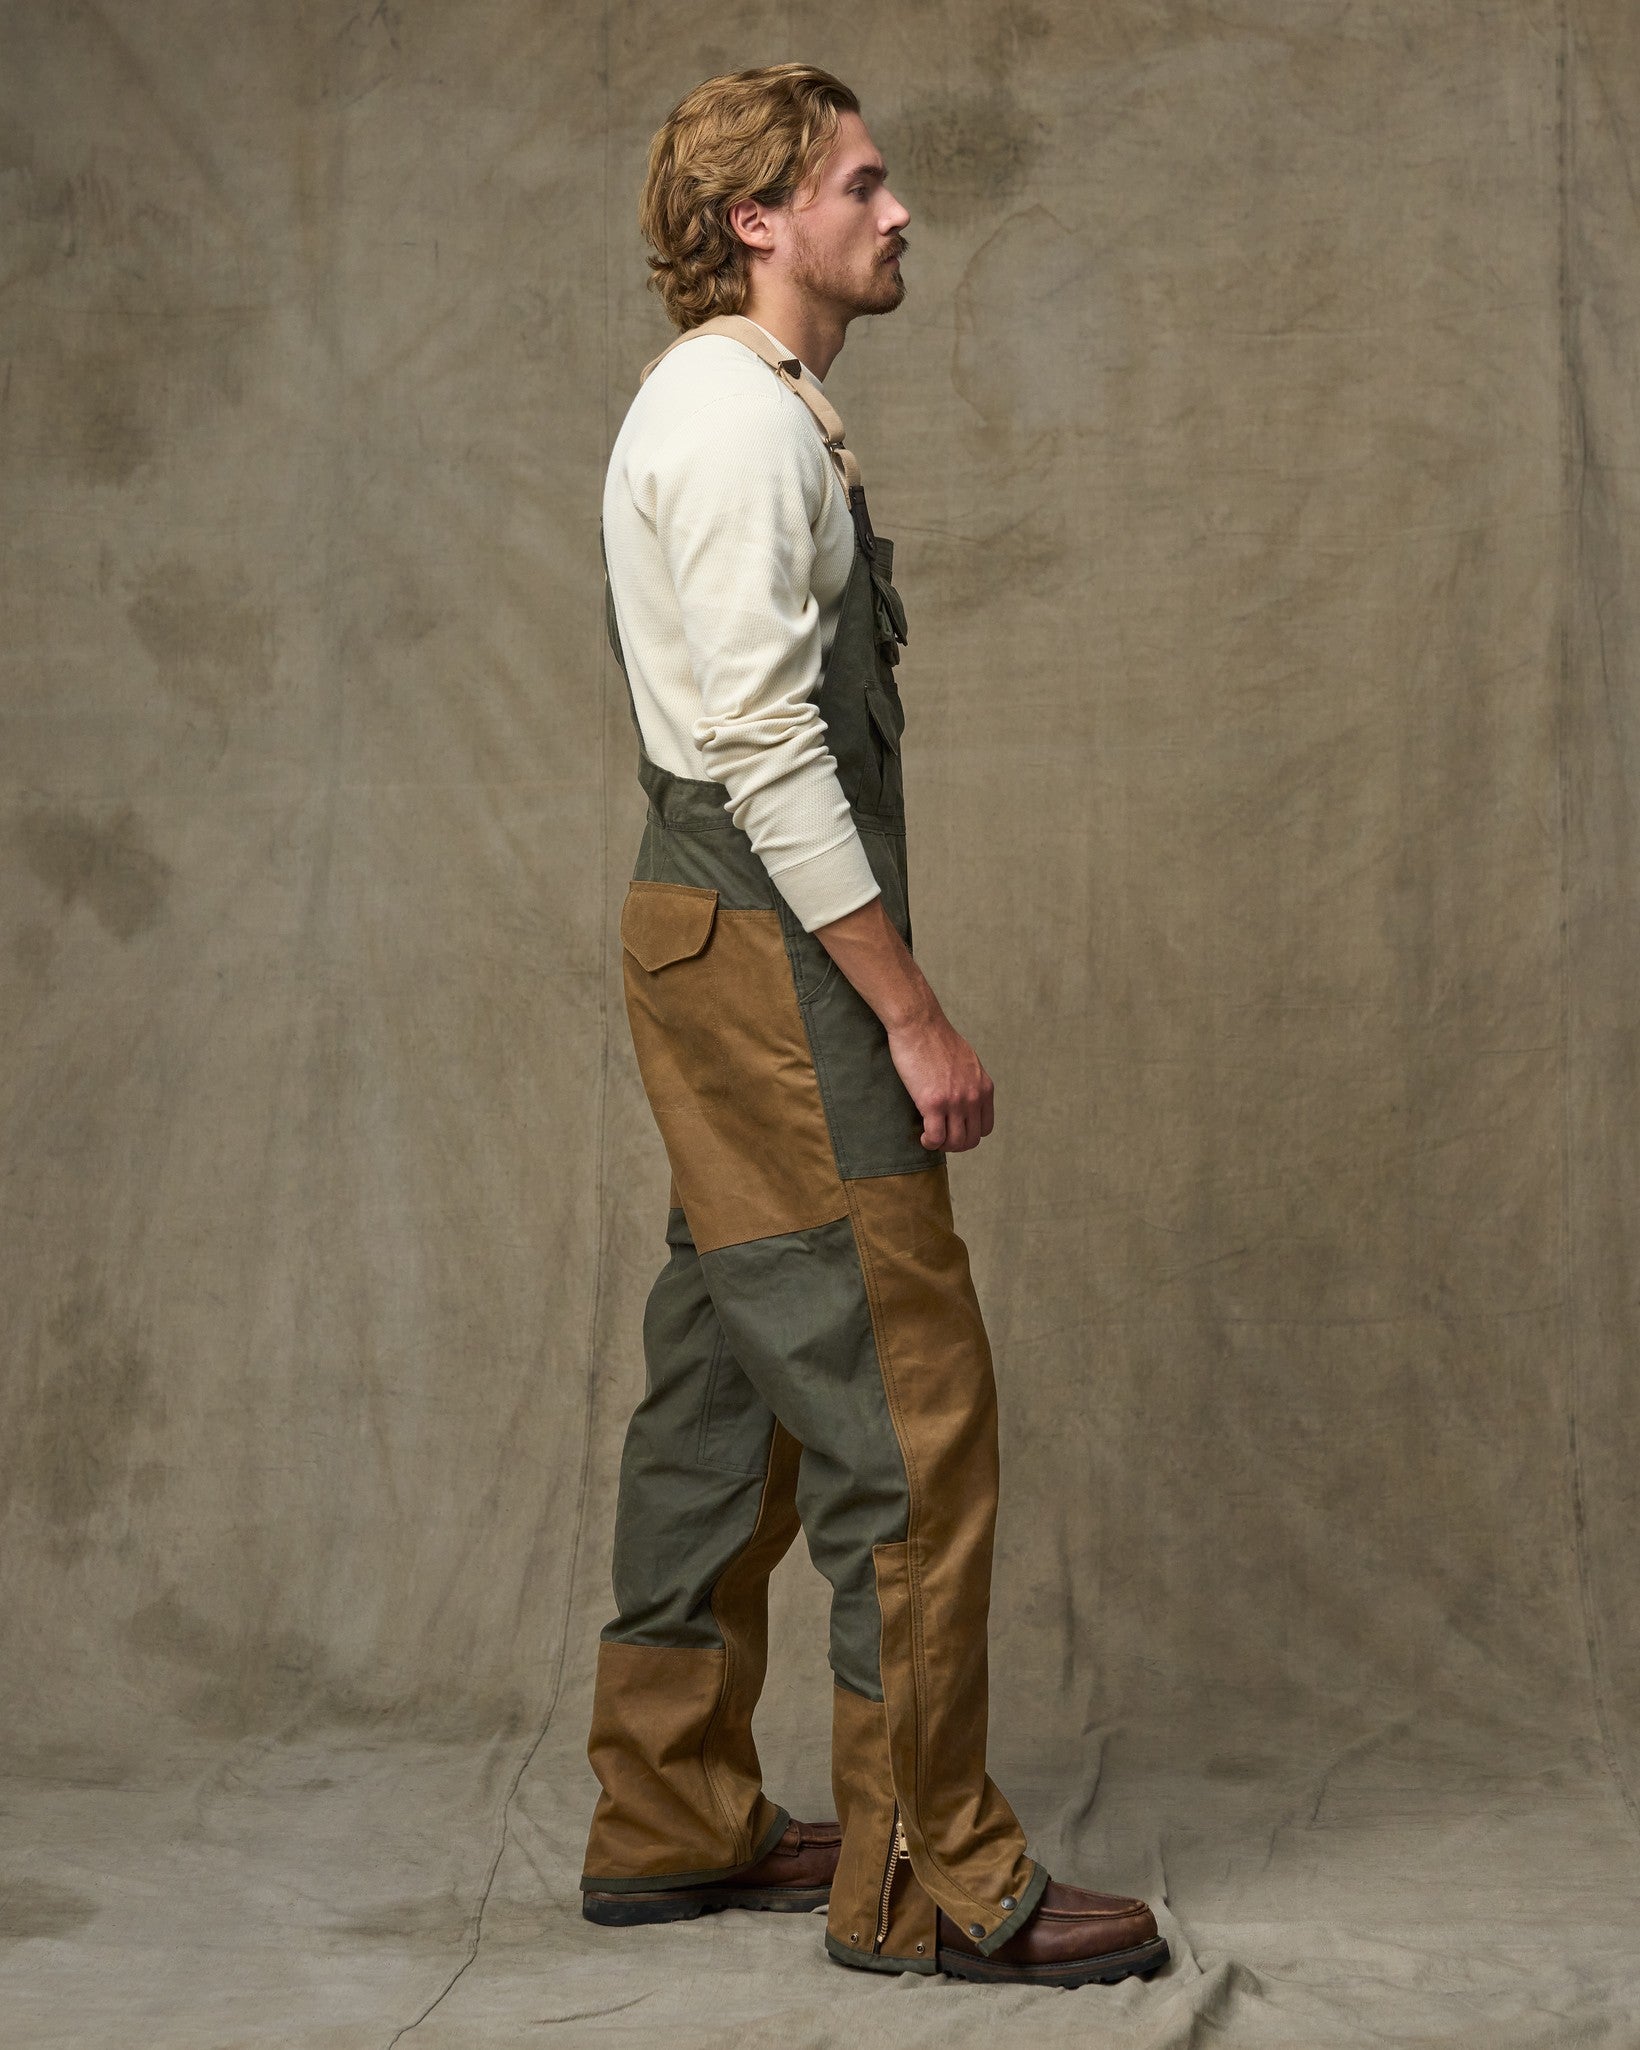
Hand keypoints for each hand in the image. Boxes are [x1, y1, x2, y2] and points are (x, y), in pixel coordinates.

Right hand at [886, 1009, 994, 1152]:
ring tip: (930, 1138)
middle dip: (955, 1144)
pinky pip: (936, 1138)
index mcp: (984, 1087)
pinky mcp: (933, 1102)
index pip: (985, 1127)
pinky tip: (922, 1136)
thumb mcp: (966, 1060)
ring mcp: (955, 1101)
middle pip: (971, 1139)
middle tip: (939, 1137)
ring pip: (955, 1143)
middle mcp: (974, 1096)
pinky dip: (929, 1143)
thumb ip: (970, 1081)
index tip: (953, 1129)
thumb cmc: (936, 1038)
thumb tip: (964, 1095)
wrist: (919, 1024)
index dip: (968, 1133)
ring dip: (942, 1146)